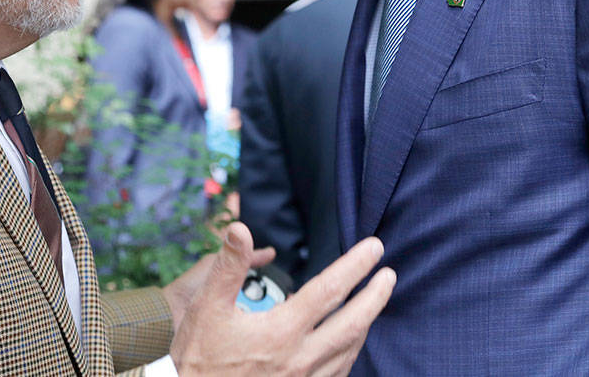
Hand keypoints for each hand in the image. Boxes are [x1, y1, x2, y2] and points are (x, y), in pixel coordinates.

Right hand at [170, 222, 394, 374]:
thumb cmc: (198, 356)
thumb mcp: (207, 306)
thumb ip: (228, 266)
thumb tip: (240, 227)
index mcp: (282, 331)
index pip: (330, 290)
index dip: (355, 265)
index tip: (374, 247)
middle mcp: (300, 359)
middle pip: (353, 323)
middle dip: (375, 296)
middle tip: (390, 275)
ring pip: (349, 351)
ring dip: (366, 324)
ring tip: (374, 303)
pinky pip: (337, 375)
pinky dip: (349, 354)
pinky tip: (349, 344)